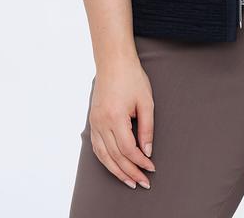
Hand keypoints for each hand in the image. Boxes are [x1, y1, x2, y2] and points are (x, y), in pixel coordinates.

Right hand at [88, 56, 156, 189]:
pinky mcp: (93, 120)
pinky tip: (114, 166)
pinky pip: (96, 147)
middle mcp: (101, 122)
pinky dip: (106, 159)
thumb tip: (147, 151)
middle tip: (143, 182)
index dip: (140, 162)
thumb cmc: (132, 77)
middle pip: (115, 156)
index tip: (151, 168)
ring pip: (103, 155)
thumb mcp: (146, 101)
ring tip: (129, 181)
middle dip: (130, 172)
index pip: (128, 149)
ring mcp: (95, 122)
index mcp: (115, 117)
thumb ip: (147, 128)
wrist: (113, 61)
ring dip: (117, 171)